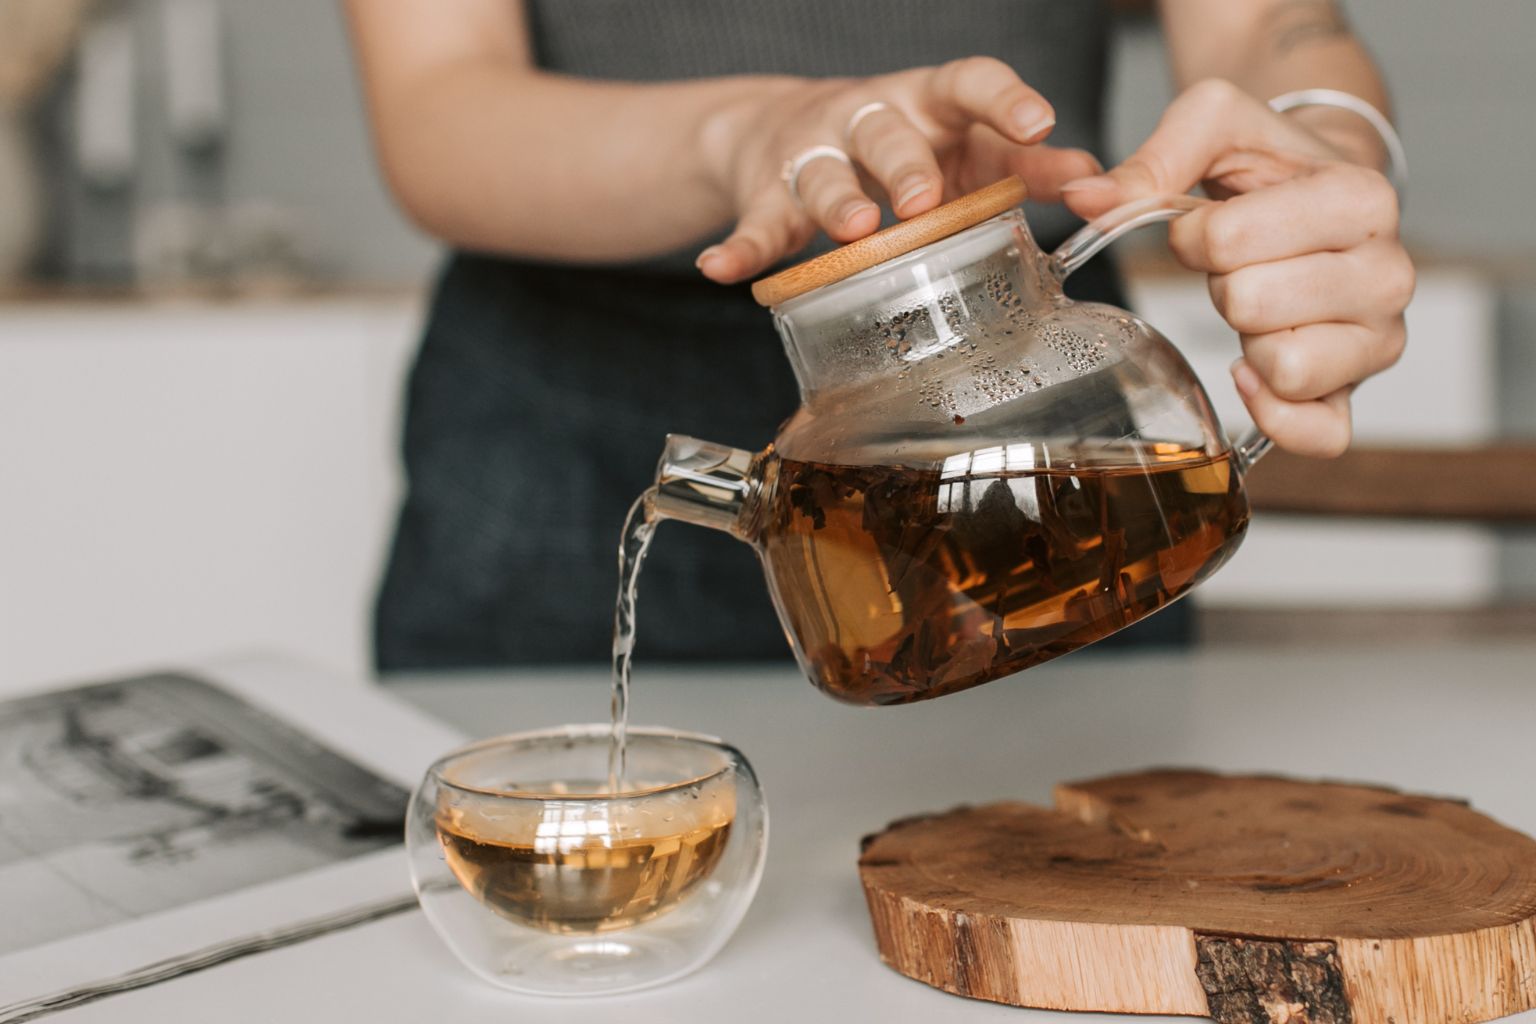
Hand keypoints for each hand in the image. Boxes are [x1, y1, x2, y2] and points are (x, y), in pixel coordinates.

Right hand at [696, 58, 1101, 283]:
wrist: (786, 133)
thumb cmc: (900, 149)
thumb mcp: (965, 151)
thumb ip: (1023, 167)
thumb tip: (1096, 182)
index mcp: (927, 101)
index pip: (969, 82)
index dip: (1005, 99)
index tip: (1040, 123)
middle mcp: (867, 118)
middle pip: (885, 132)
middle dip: (906, 165)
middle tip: (925, 200)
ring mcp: (813, 155)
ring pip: (822, 175)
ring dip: (836, 202)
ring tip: (851, 229)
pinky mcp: (766, 197)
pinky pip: (751, 225)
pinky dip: (738, 249)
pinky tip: (723, 269)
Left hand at [1061, 79, 1412, 457]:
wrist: (1322, 190)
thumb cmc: (1269, 163)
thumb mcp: (1217, 126)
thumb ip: (1153, 159)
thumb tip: (1085, 199)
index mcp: (1362, 199)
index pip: (1230, 240)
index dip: (1197, 234)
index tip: (1216, 221)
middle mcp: (1388, 274)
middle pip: (1249, 304)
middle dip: (1222, 283)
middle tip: (1246, 263)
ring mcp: (1376, 340)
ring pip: (1283, 367)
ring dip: (1247, 338)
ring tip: (1262, 303)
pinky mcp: (1355, 391)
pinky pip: (1320, 433)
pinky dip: (1274, 412)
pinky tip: (1253, 371)